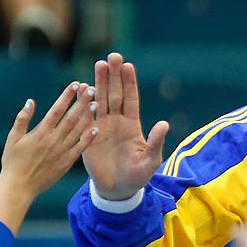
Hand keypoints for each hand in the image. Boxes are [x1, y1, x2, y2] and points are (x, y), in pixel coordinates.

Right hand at [0, 81, 96, 202]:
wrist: (19, 187)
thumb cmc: (13, 161)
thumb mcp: (13, 138)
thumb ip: (22, 119)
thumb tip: (30, 101)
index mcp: (40, 132)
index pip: (56, 109)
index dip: (66, 96)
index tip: (75, 85)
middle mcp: (53, 140)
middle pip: (71, 117)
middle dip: (81, 102)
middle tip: (90, 89)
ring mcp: (61, 152)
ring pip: (77, 131)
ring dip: (87, 117)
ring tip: (96, 103)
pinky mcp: (66, 163)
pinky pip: (80, 149)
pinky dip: (88, 139)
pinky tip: (96, 128)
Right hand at [83, 52, 168, 202]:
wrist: (117, 190)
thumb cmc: (137, 176)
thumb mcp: (150, 161)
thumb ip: (155, 142)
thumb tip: (164, 124)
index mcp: (132, 124)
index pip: (131, 98)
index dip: (129, 82)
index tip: (128, 65)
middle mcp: (117, 121)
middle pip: (115, 93)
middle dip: (114, 75)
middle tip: (112, 56)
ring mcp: (102, 127)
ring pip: (100, 100)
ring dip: (99, 82)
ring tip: (99, 64)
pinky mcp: (88, 136)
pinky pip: (86, 116)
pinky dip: (84, 103)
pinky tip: (82, 88)